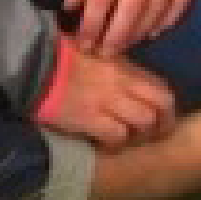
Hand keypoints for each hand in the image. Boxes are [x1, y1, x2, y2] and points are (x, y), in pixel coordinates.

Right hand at [35, 39, 176, 148]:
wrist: (34, 66)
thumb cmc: (63, 58)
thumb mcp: (98, 54)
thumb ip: (117, 67)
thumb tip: (130, 80)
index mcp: (125, 67)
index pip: (161, 88)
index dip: (166, 108)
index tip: (161, 120)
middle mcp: (122, 83)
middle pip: (161, 105)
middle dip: (162, 124)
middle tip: (151, 136)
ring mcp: (107, 101)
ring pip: (144, 122)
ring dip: (139, 136)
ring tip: (127, 141)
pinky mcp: (89, 118)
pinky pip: (116, 135)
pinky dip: (116, 144)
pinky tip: (106, 145)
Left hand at [65, 0, 193, 55]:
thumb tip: (73, 5)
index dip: (92, 24)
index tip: (84, 41)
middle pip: (132, 8)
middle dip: (117, 36)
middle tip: (105, 52)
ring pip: (157, 8)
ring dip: (139, 32)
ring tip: (124, 44)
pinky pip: (180, 0)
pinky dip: (168, 20)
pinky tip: (153, 30)